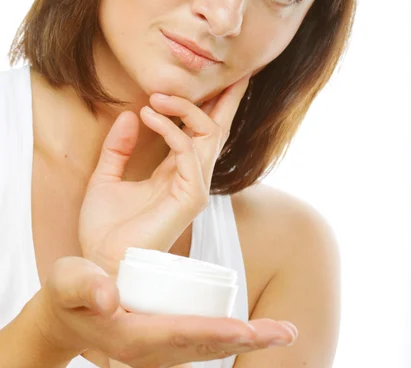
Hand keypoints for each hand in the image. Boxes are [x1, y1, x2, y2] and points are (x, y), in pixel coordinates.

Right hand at [33, 256, 296, 366]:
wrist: (65, 316)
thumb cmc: (68, 295)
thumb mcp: (67, 282)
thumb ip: (84, 284)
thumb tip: (111, 297)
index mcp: (130, 337)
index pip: (179, 334)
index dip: (213, 332)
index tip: (246, 328)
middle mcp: (149, 352)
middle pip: (204, 347)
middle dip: (246, 340)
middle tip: (285, 332)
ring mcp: (157, 352)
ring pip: (207, 349)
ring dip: (245, 341)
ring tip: (282, 332)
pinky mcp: (163, 344)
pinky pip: (200, 345)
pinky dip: (228, 338)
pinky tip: (252, 331)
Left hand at [79, 73, 251, 275]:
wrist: (100, 261)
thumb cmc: (105, 228)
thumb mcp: (105, 176)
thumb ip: (119, 147)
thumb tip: (130, 113)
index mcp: (176, 171)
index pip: (201, 132)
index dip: (212, 105)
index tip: (218, 80)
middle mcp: (191, 176)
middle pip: (218, 128)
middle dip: (228, 98)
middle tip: (235, 71)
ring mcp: (195, 186)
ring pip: (208, 133)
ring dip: (184, 108)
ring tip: (155, 98)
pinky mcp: (191, 196)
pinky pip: (188, 151)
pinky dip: (170, 129)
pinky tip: (149, 116)